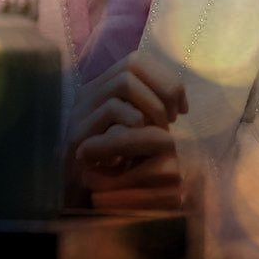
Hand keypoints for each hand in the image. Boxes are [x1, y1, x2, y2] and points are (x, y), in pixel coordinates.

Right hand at [66, 50, 187, 205]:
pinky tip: (141, 140)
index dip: (165, 78)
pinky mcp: (76, 132)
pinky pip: (111, 110)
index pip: (136, 61)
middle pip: (131, 65)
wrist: (75, 198)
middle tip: (174, 119)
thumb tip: (177, 96)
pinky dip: (135, 122)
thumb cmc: (113, 166)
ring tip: (161, 131)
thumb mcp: (133, 133)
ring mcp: (80, 112)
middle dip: (163, 88)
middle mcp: (88, 94)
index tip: (182, 107)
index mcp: (102, 89)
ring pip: (123, 83)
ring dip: (152, 106)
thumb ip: (146, 110)